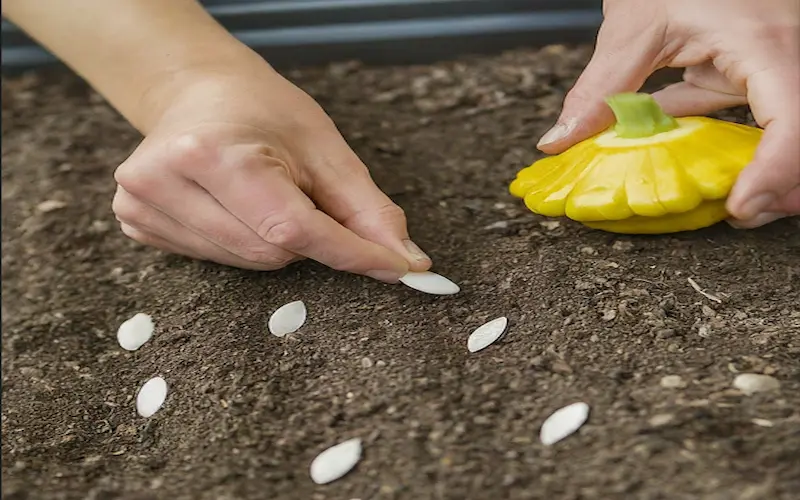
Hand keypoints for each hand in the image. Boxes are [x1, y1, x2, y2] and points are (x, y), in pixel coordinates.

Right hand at [112, 64, 431, 280]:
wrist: (195, 91)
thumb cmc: (262, 110)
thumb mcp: (324, 147)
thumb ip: (367, 209)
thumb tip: (407, 262)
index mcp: (211, 152)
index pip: (293, 228)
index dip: (352, 253)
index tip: (399, 269)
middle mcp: (163, 181)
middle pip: (271, 252)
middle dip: (308, 238)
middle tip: (305, 195)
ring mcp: (142, 207)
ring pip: (247, 263)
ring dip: (276, 242)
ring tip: (265, 193)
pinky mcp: (137, 225)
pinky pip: (218, 261)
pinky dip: (245, 244)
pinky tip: (234, 206)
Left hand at [536, 0, 799, 227]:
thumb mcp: (632, 26)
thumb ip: (599, 91)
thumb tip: (559, 141)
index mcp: (765, 44)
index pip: (792, 120)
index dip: (775, 171)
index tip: (740, 207)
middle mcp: (783, 57)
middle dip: (782, 184)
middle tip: (739, 215)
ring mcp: (772, 67)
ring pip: (787, 132)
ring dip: (765, 173)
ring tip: (732, 205)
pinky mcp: (751, 74)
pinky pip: (756, 122)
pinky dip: (737, 152)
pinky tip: (712, 171)